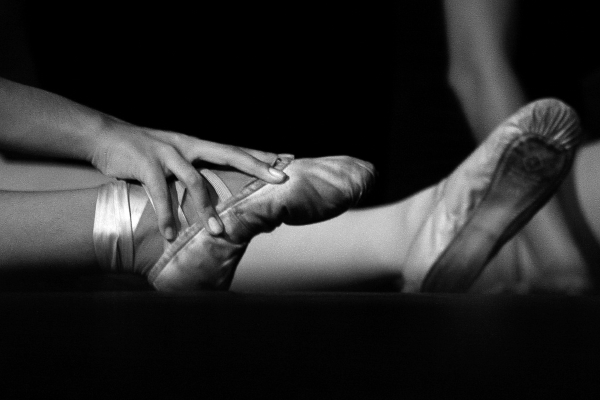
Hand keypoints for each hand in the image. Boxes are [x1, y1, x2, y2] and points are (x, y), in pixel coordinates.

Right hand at [90, 120, 286, 239]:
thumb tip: (213, 194)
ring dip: (206, 209)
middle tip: (279, 179)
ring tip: (217, 232)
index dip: (261, 154)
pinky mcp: (145, 163)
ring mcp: (167, 152)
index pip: (235, 149)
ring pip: (194, 180)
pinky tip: (170, 233)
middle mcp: (187, 144)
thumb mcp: (174, 155)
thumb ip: (193, 170)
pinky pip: (159, 192)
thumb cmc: (145, 151)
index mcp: (197, 144)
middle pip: (228, 153)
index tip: (288, 158)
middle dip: (256, 166)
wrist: (105, 134)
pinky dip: (166, 215)